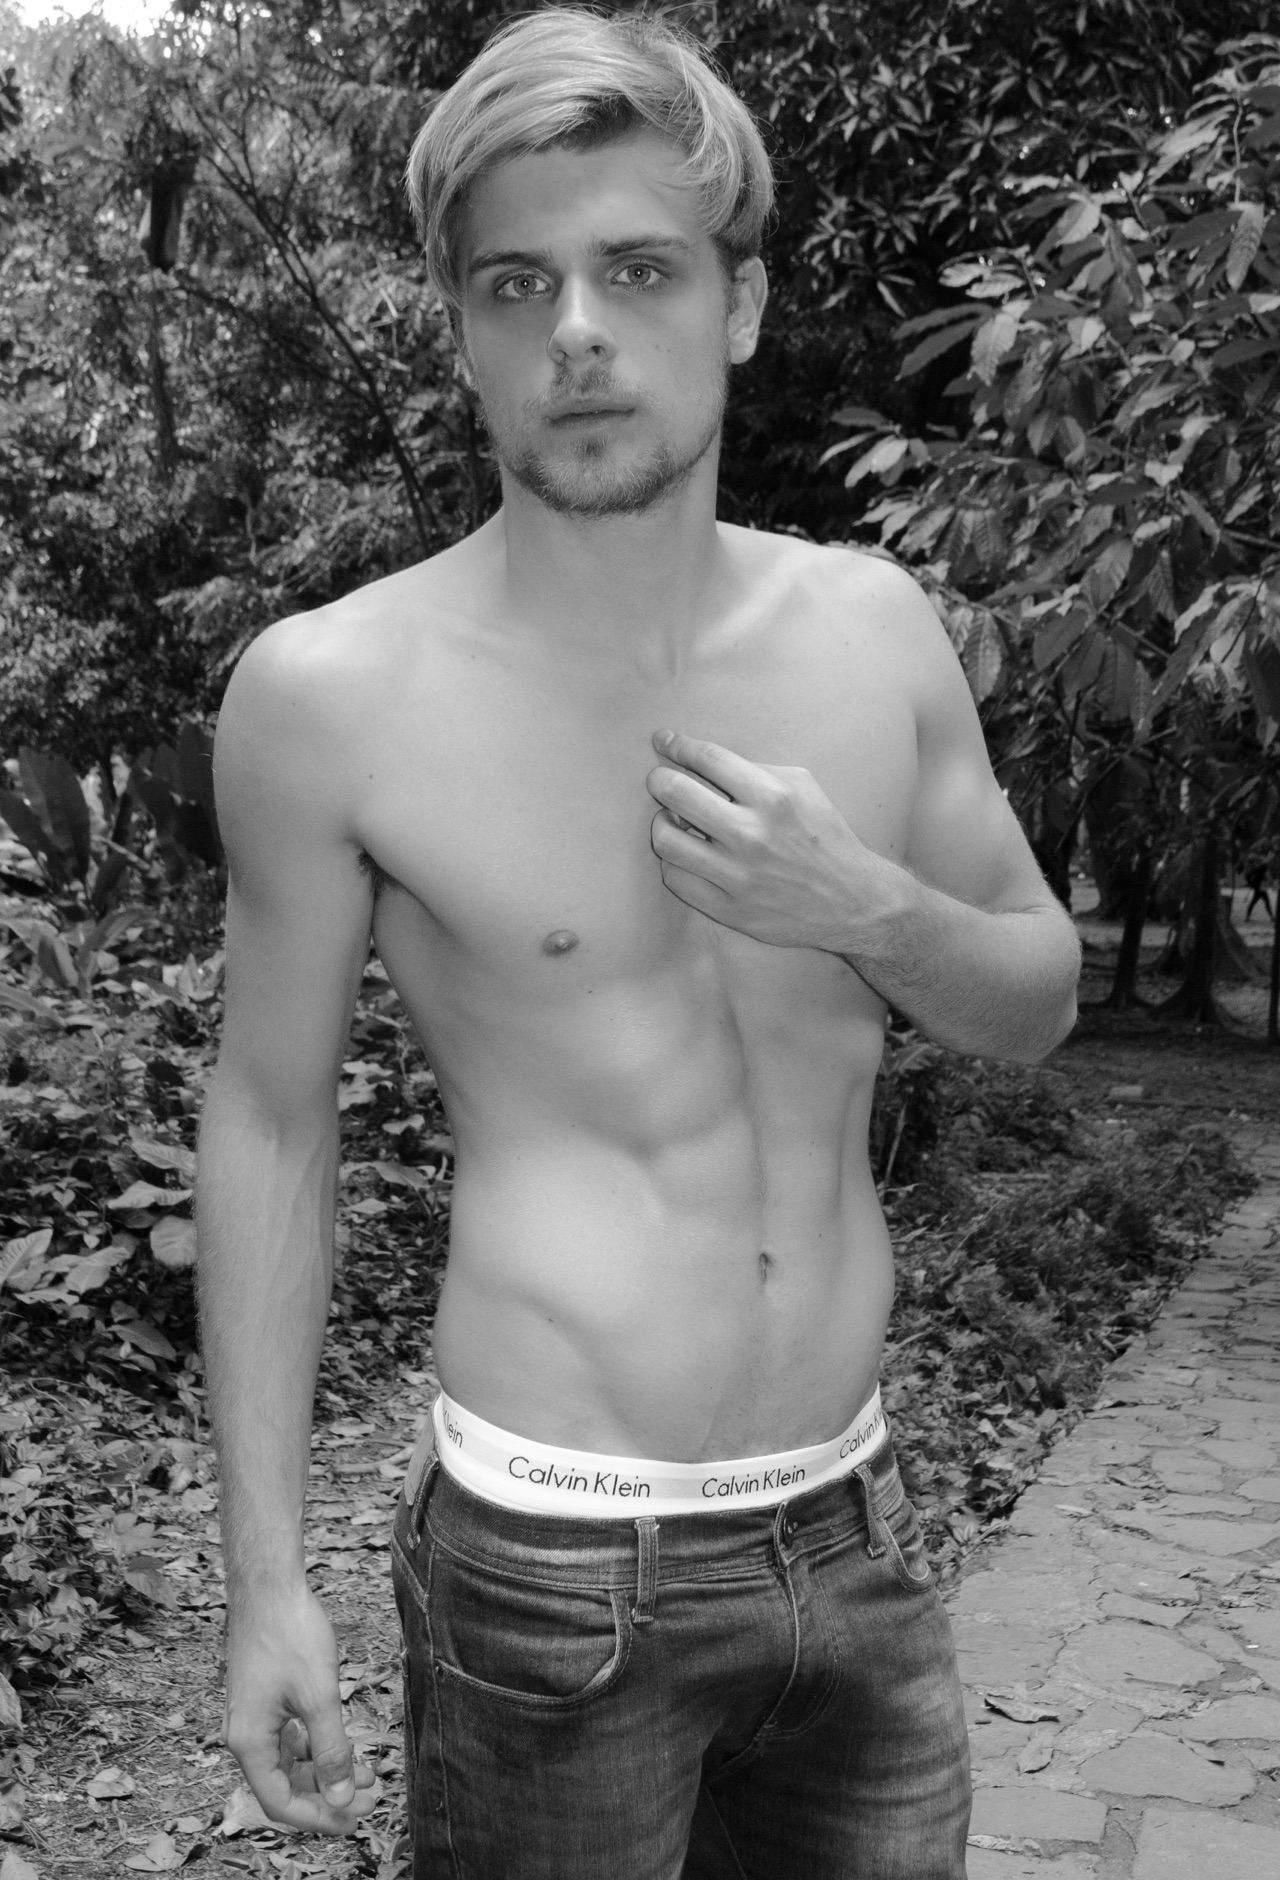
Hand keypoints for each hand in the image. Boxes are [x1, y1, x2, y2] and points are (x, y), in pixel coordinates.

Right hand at [223, 1585, 377, 1835]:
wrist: (268, 1586)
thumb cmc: (290, 1634)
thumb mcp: (319, 1696)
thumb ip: (332, 1750)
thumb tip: (341, 1798)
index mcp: (250, 1743)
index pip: (280, 1803)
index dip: (318, 1818)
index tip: (353, 1819)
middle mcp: (244, 1736)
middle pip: (285, 1786)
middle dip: (328, 1796)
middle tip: (369, 1797)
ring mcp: (252, 1718)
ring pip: (289, 1763)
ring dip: (326, 1772)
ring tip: (367, 1774)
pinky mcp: (263, 1701)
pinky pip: (288, 1740)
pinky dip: (316, 1748)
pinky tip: (344, 1746)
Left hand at [646, 729, 887, 949]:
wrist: (852, 901)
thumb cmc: (825, 837)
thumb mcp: (804, 788)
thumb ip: (757, 770)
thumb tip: (702, 760)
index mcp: (774, 797)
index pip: (708, 759)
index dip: (677, 746)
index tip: (664, 742)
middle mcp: (752, 834)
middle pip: (675, 793)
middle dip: (659, 780)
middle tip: (660, 782)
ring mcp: (738, 875)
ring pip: (666, 840)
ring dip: (661, 824)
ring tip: (672, 822)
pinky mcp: (729, 909)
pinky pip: (675, 878)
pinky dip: (675, 862)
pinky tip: (688, 856)